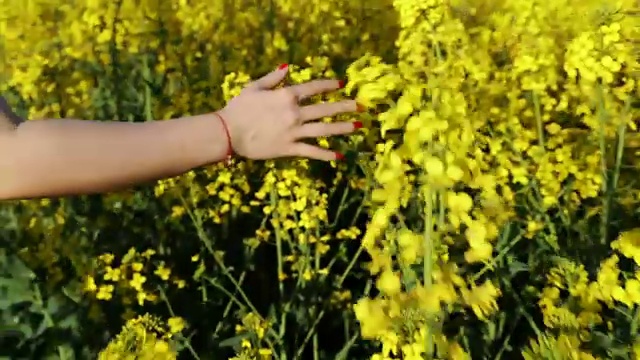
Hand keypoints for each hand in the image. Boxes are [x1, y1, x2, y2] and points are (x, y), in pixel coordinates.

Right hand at [217, 64, 361, 160]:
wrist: (228, 133)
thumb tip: (288, 68)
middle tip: (361, 107)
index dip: (330, 85)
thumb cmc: (238, 108)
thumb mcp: (254, 87)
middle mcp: (294, 113)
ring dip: (342, 128)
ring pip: (324, 130)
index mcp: (286, 95)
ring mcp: (293, 132)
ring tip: (358, 127)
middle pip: (325, 109)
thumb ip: (272, 78)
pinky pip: (312, 151)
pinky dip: (326, 154)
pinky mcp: (289, 148)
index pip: (314, 88)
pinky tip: (339, 155)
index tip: (342, 84)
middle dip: (345, 107)